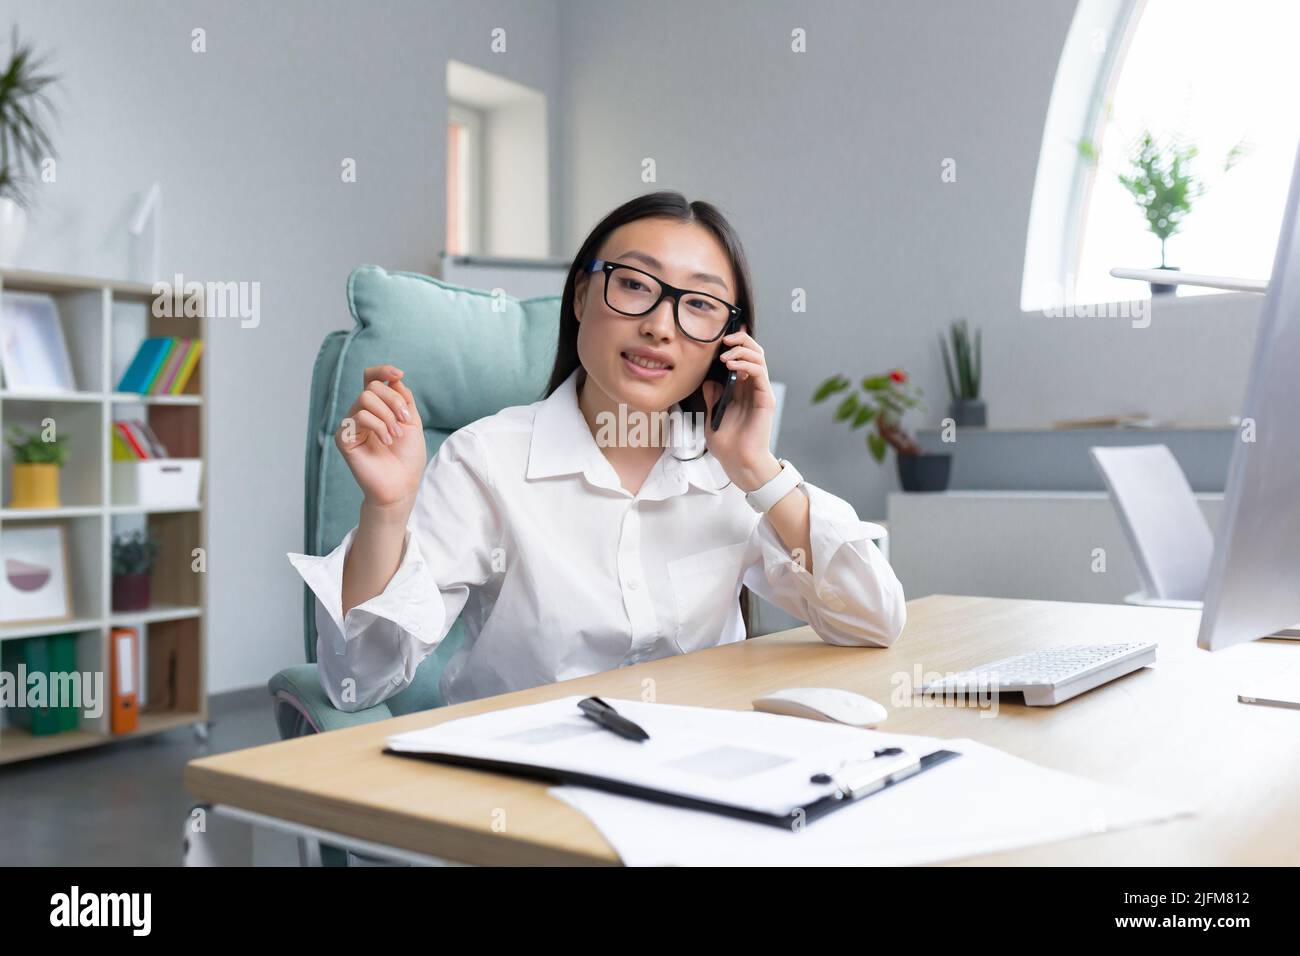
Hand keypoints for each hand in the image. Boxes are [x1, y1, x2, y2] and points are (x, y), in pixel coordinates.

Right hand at [335, 364, 426, 508]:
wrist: (402, 484)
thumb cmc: (408, 456)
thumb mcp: (412, 421)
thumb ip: (403, 398)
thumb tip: (394, 378)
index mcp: (377, 408)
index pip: (371, 379)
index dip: (382, 370)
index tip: (399, 374)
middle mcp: (361, 413)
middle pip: (372, 387)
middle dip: (394, 401)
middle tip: (405, 420)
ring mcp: (351, 425)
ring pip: (365, 399)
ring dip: (387, 415)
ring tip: (395, 435)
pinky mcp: (344, 438)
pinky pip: (359, 417)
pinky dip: (378, 426)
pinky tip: (386, 441)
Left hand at [701, 325, 781, 491]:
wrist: (737, 461)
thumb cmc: (727, 443)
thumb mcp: (712, 416)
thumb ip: (712, 397)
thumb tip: (709, 381)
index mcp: (741, 389)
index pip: (743, 358)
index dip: (735, 344)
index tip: (720, 337)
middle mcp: (753, 387)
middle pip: (754, 352)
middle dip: (740, 340)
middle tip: (724, 339)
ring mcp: (760, 391)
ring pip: (758, 358)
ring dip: (741, 351)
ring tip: (724, 357)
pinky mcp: (765, 398)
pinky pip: (759, 373)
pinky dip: (746, 364)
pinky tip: (732, 366)